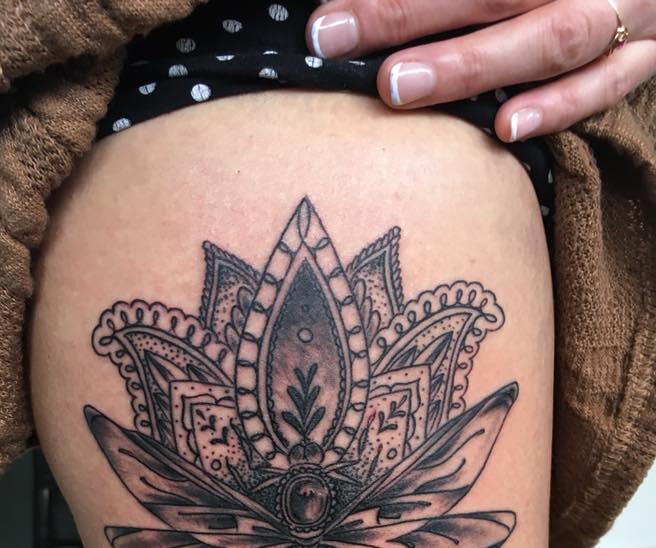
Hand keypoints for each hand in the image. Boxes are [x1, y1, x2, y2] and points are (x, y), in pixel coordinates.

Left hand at [307, 0, 655, 139]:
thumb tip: (352, 1)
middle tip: (339, 40)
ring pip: (550, 37)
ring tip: (399, 88)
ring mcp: (627, 11)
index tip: (328, 17)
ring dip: (472, 65)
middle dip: (410, 15)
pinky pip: (608, 85)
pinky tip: (504, 129)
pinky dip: (559, 107)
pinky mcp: (646, 56)